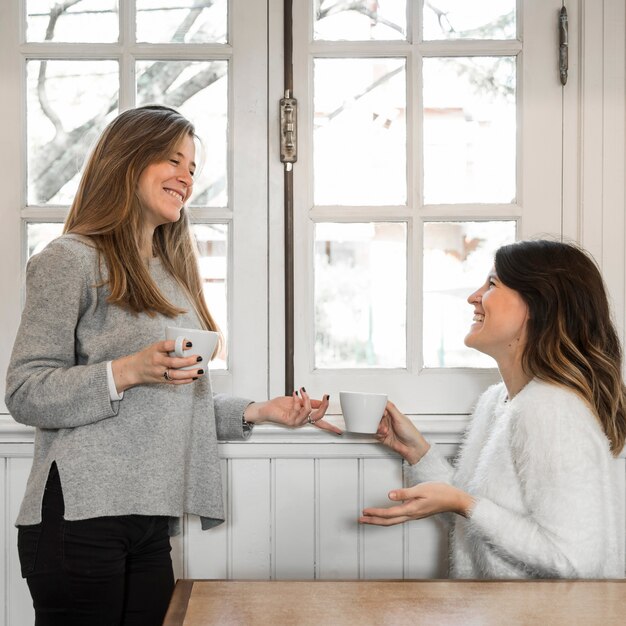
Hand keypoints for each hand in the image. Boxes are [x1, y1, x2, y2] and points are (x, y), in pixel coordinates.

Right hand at [112, 339, 204, 391]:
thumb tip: (190, 344)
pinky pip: (174, 382)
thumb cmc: (148, 355)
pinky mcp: (161, 380)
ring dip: (190, 373)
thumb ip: (170, 346)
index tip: (190, 343)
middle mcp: (157, 361)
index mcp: (156, 349)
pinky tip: (194, 378)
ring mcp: (159, 372)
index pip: (167, 345)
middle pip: (174, 362)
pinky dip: (185, 380)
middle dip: (188, 361)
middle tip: (199, 358)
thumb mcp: (155, 347)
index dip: (179, 344)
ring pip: (176, 374)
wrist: (133, 369)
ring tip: (201, 371)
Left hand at [243, 388, 341, 434]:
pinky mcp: (289, 420)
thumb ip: (309, 402)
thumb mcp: (297, 401)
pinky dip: (297, 399)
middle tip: (326, 396)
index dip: (331, 428)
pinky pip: (298, 409)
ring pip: (309, 411)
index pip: (321, 423)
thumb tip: (320, 401)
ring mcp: (296, 422)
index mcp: (305, 417)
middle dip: (324, 406)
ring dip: (307, 398)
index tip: (340, 431)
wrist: (266, 408)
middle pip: (319, 417)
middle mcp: (302, 421)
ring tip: (302, 391)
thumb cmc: (279, 406)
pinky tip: (294, 394)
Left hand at [359, 482, 474, 525]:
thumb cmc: (440, 492)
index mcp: (411, 510)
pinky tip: (385, 515)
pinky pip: (398, 517)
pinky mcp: (416, 512)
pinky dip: (388, 517)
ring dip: (379, 520)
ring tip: (369, 518)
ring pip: (393, 520)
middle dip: (373, 521)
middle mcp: (411, 515)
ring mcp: (414, 515)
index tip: (364, 511)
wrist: (455, 500)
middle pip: (388, 521)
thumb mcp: (421, 489)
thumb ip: (404, 493)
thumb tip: (389, 495)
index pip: (389, 514)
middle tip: (360, 519)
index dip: (375, 513)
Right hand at [376, 401, 429, 463]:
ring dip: (378, 428)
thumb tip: (385, 400)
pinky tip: (383, 435)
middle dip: (377, 420)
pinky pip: (375, 434)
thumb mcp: (400, 418)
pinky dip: (378, 434)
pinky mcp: (383, 437)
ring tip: (384, 430)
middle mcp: (389, 422)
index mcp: (394, 415)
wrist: (412, 448)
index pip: (383, 408)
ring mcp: (386, 429)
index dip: (379, 409)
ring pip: (375, 426)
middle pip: (377, 417)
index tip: (377, 410)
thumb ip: (391, 408)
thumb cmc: (411, 433)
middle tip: (380, 422)